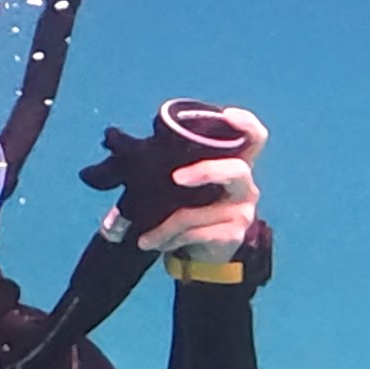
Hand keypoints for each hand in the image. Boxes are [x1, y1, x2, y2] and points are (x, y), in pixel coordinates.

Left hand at [139, 105, 266, 260]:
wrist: (205, 254)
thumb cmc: (193, 209)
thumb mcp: (185, 185)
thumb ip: (169, 162)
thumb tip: (115, 139)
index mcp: (236, 165)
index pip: (255, 138)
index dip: (246, 123)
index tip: (227, 114)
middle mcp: (245, 187)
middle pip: (236, 170)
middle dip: (205, 171)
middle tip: (176, 177)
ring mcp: (241, 212)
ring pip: (200, 213)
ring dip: (166, 226)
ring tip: (145, 236)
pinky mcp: (232, 235)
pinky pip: (195, 234)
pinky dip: (168, 239)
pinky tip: (154, 244)